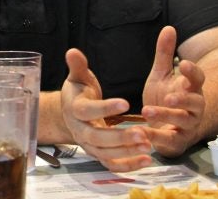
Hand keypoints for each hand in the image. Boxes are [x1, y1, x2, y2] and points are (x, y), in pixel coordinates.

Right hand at [61, 49, 152, 170]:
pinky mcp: (98, 155)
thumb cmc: (78, 92)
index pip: (87, 111)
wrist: (69, 115)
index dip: (105, 108)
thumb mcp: (78, 77)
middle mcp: (80, 130)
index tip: (125, 103)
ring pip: (106, 153)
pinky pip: (112, 164)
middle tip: (142, 132)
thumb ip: (78, 66)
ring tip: (148, 146)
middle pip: (97, 138)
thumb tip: (72, 51)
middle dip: (119, 137)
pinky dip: (128, 166)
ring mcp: (89, 145)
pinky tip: (147, 160)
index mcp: (75, 109)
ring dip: (127, 152)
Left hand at [141, 26, 204, 156]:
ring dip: (166, 116)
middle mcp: (194, 107)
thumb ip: (165, 54)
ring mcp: (187, 125)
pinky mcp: (177, 141)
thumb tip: (169, 28)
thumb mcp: (162, 74)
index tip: (183, 63)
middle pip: (195, 102)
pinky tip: (142, 132)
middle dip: (183, 99)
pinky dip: (157, 137)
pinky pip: (170, 140)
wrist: (165, 127)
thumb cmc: (165, 98)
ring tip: (147, 111)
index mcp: (190, 88)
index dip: (192, 71)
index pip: (197, 78)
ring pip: (183, 121)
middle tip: (169, 96)